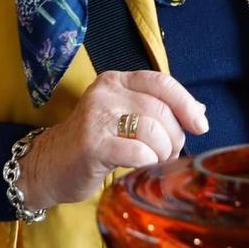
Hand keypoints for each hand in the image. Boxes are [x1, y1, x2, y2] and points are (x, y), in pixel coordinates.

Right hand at [17, 70, 209, 211]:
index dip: (186, 104)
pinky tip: (139, 167)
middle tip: (167, 154)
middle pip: (161, 110)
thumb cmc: (93, 144)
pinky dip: (147, 162)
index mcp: (116, 81)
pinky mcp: (92, 143)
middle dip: (174, 137)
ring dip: (162, 153)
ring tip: (153, 162)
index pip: (162, 83)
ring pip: (152, 130)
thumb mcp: (125, 119)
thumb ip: (158, 111)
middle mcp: (105, 92)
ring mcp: (96, 116)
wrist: (48, 165)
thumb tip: (200, 112)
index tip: (200, 127)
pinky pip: (137, 152)